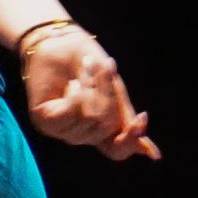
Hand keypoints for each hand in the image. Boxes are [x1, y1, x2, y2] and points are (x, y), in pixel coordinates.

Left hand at [21, 24, 159, 160]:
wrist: (62, 43)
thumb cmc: (90, 65)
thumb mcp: (114, 91)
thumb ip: (127, 119)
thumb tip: (152, 155)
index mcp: (100, 130)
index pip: (117, 151)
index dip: (130, 140)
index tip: (142, 117)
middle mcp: (81, 134)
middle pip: (107, 127)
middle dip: (108, 93)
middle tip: (104, 68)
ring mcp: (62, 130)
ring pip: (89, 119)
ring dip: (92, 88)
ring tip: (85, 70)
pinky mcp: (45, 122)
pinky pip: (70, 114)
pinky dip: (76, 94)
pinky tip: (71, 84)